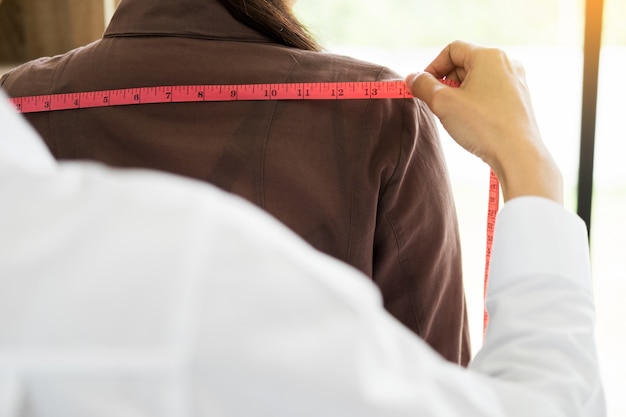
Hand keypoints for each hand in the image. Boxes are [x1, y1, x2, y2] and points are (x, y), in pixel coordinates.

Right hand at [406, 41, 562, 203]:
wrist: (517, 154)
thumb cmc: (482, 125)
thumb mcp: (442, 103)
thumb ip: (422, 86)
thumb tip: (412, 78)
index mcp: (489, 56)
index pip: (452, 50)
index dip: (432, 67)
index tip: (422, 87)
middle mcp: (506, 63)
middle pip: (465, 64)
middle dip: (445, 82)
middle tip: (435, 104)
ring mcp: (516, 82)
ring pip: (477, 80)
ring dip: (458, 94)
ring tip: (453, 116)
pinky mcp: (519, 101)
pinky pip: (489, 94)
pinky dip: (474, 103)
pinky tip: (471, 123)